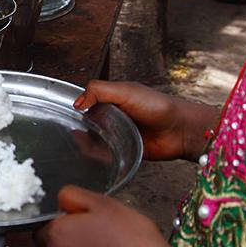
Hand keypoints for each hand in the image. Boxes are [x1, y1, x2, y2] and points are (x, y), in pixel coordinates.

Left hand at [37, 187, 176, 246]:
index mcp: (58, 234)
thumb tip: (61, 199)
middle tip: (99, 237)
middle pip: (56, 246)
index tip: (82, 224)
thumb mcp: (105, 204)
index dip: (64, 223)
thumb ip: (73, 196)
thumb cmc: (133, 243)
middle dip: (73, 241)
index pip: (44, 226)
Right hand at [75, 81, 217, 161]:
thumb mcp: (125, 91)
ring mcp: (118, 133)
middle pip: (88, 122)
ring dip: (86, 143)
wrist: (179, 130)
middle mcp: (113, 115)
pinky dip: (98, 155)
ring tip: (78, 145)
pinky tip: (93, 155)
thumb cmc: (157, 106)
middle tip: (70, 132)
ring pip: (95, 139)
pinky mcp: (123, 150)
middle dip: (79, 127)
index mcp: (112, 98)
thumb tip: (77, 103)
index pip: (87, 101)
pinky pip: (106, 154)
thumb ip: (99, 91)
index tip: (66, 114)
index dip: (77, 107)